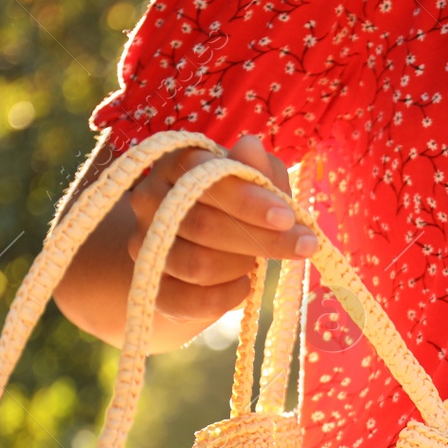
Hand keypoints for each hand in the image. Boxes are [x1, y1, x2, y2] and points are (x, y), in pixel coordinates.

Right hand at [126, 135, 318, 326]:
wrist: (201, 250)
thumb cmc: (237, 207)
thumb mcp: (257, 182)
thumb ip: (259, 169)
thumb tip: (250, 148)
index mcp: (176, 164)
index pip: (205, 177)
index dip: (249, 200)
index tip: (288, 217)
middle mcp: (150, 200)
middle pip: (204, 225)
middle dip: (261, 239)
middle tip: (303, 246)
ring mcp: (144, 244)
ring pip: (198, 265)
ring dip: (241, 266)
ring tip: (256, 261)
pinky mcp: (151, 285)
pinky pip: (191, 300)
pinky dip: (228, 295)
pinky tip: (243, 284)